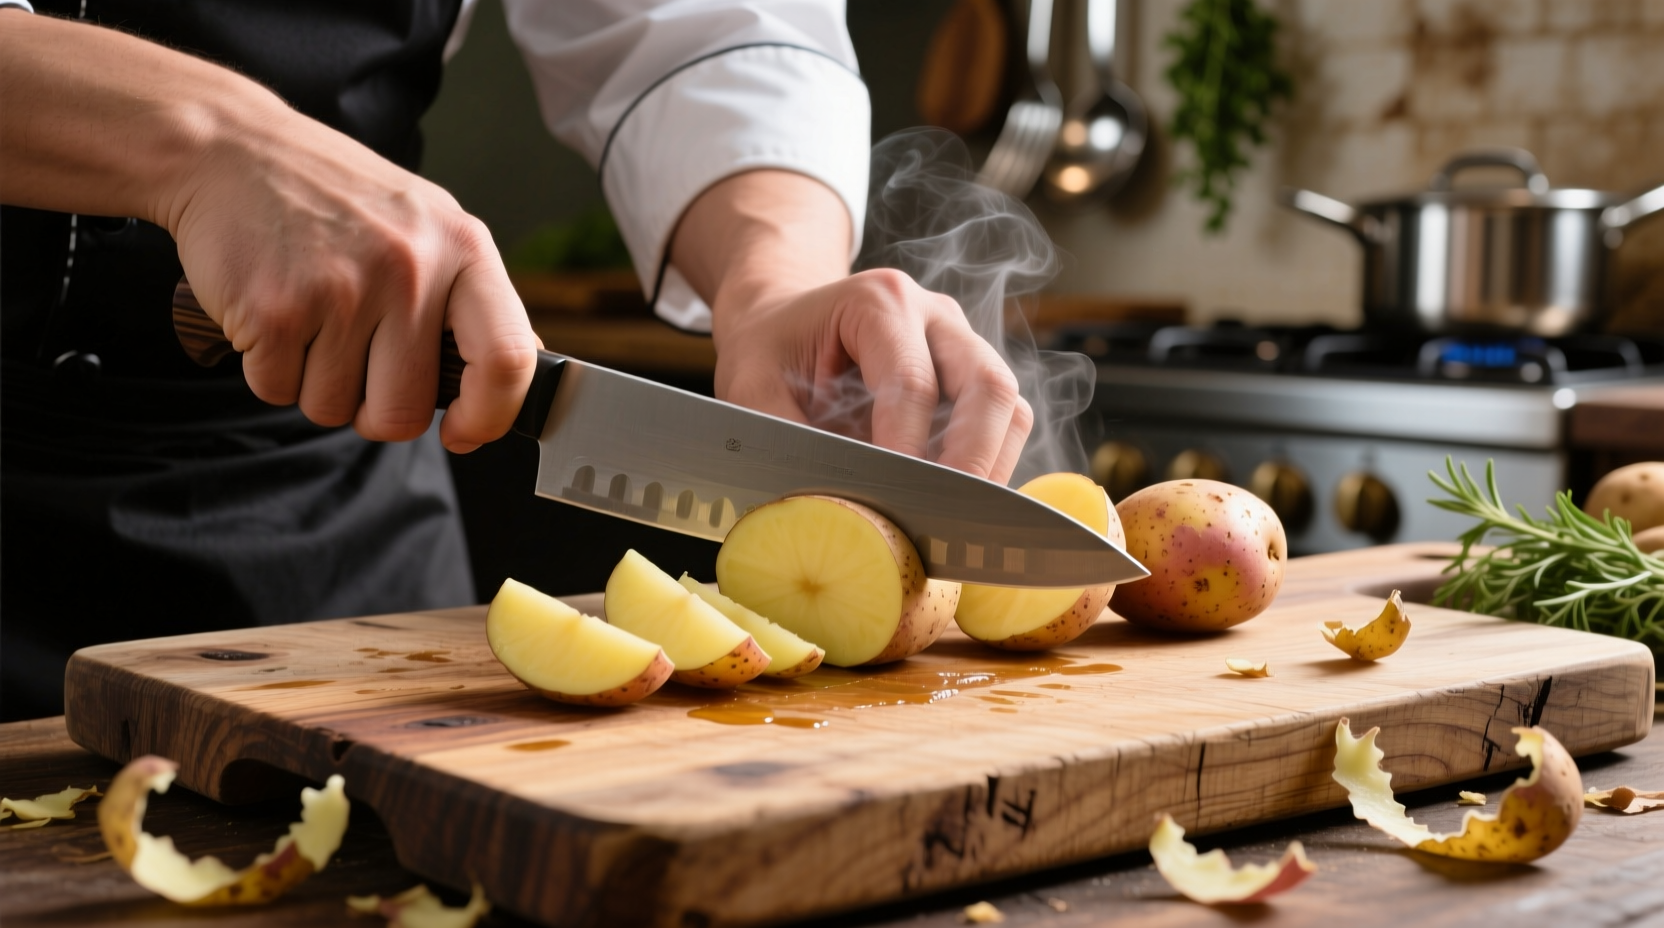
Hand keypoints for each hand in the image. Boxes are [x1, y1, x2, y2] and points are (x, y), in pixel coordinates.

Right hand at [170, 114, 538, 451]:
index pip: (507, 358)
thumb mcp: (427, 223)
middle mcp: (409, 268)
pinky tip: (272, 311)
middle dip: (375, 411)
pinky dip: (270, 369)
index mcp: (462, 247)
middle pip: (404, 412)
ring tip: (311, 317)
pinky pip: (278, 392)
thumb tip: (524, 361)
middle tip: (356, 363)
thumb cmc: (336, 197)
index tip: (463, 430)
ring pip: (334, 409)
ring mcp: (342, 290)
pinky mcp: (276, 310)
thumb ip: (472, 295)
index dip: (490, 415)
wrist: (229, 151)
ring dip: (316, 384)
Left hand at [672, 170, 1031, 483]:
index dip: (909, 449)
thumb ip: (782, 438)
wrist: (787, 320)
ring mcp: (962, 345)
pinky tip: (953, 505)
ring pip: (1008, 406)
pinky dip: (988, 467)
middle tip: (946, 519)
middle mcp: (934, 316)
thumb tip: (819, 507)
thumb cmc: (770, 348)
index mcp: (878, 302)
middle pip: (987, 385)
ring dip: (990, 467)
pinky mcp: (971, 378)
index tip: (899, 504)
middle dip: (973, 461)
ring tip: (954, 520)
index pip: (913, 382)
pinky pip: (1004, 423)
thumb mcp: (750, 385)